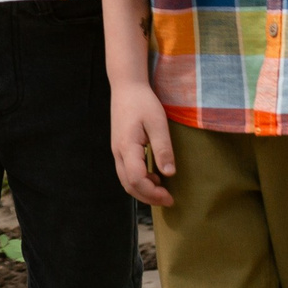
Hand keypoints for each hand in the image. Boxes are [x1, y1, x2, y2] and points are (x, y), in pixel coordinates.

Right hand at [110, 83, 176, 206]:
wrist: (126, 87)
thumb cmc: (143, 102)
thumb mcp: (158, 122)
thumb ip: (163, 147)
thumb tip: (169, 173)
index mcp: (127, 146)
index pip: (136, 179)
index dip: (153, 193)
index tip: (170, 197)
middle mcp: (118, 152)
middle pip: (128, 185)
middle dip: (148, 197)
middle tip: (168, 200)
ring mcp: (116, 151)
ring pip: (125, 180)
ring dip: (143, 190)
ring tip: (162, 191)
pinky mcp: (119, 149)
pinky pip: (126, 172)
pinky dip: (139, 181)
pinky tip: (154, 178)